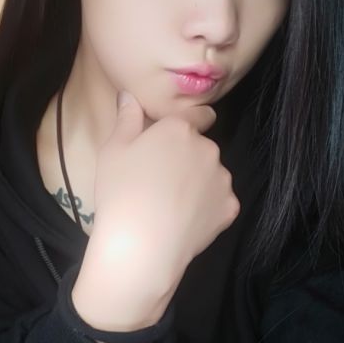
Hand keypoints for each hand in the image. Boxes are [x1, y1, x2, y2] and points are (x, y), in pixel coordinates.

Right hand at [72, 90, 239, 334]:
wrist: (141, 247)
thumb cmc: (121, 192)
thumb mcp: (113, 149)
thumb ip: (127, 118)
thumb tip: (130, 95)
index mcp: (180, 129)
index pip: (199, 114)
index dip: (189, 123)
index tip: (174, 139)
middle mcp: (208, 148)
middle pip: (202, 146)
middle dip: (188, 156)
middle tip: (161, 178)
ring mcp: (222, 179)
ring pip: (212, 173)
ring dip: (199, 181)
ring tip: (172, 203)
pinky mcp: (229, 208)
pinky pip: (220, 201)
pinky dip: (207, 207)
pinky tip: (185, 220)